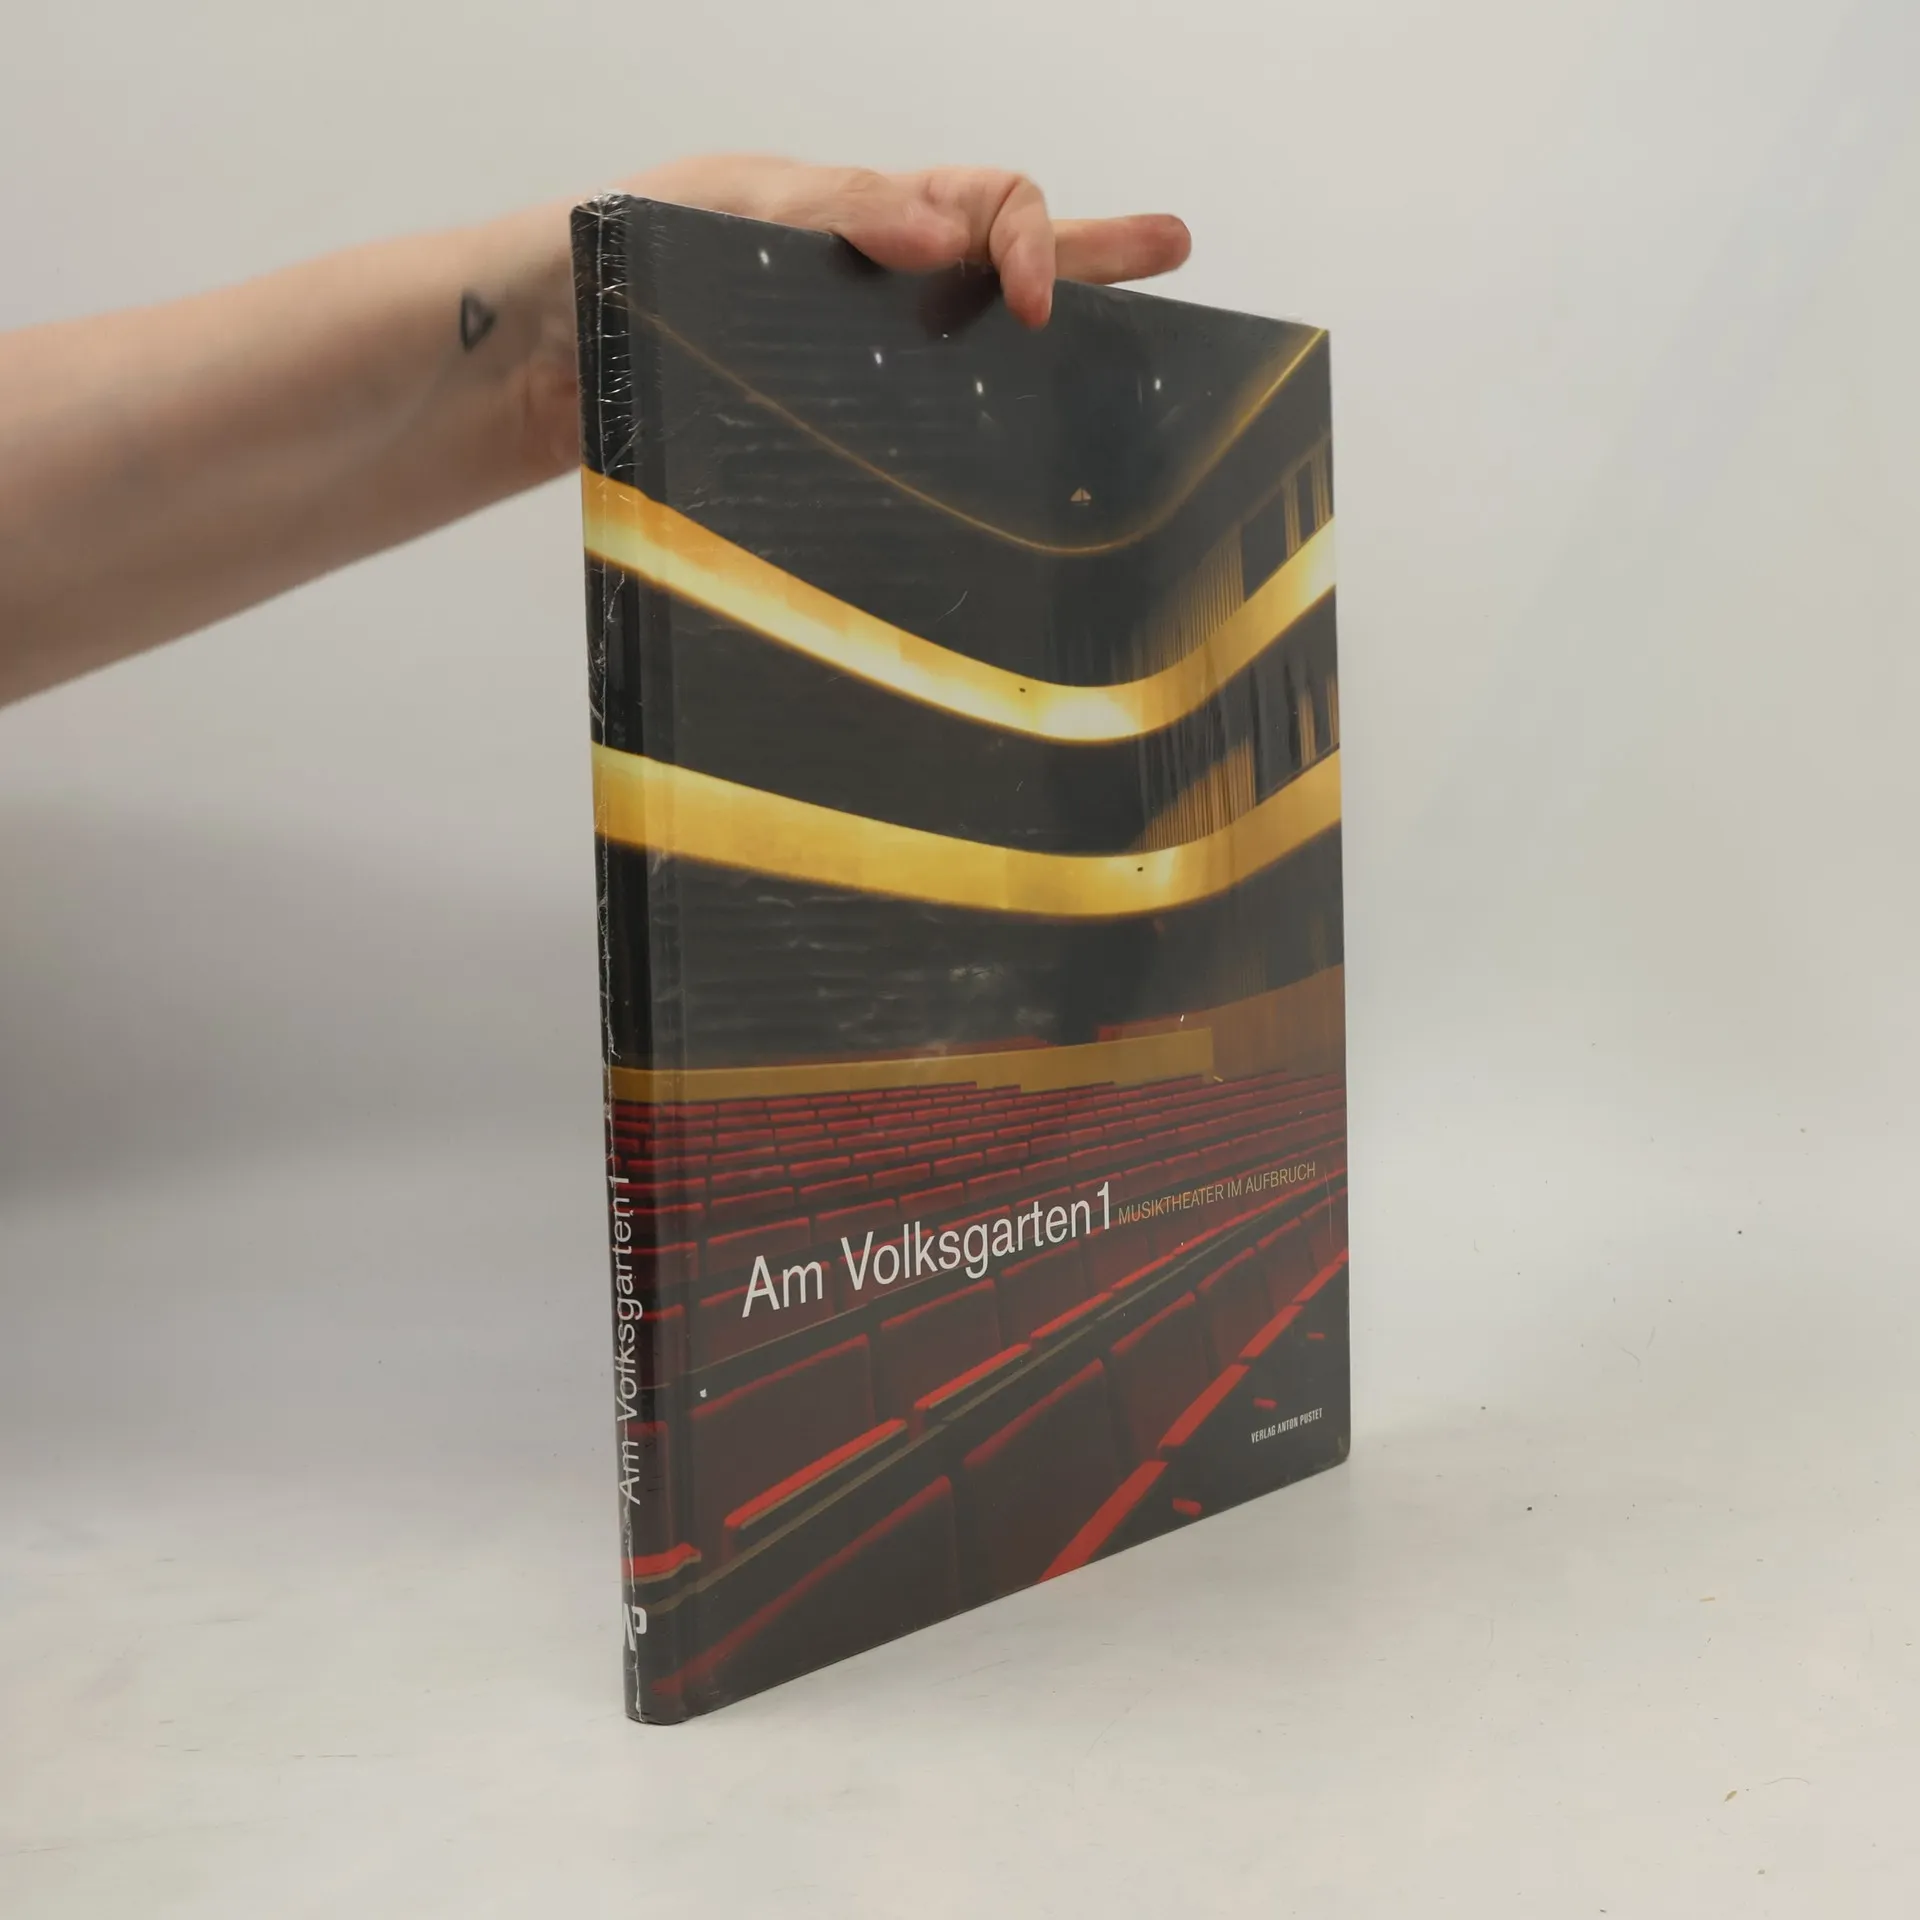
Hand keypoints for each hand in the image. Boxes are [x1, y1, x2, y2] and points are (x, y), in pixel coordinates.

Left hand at [509, 155, 1191, 475]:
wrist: (531, 361)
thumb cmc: (602, 265)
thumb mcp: (712, 210)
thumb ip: (824, 211)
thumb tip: (938, 225)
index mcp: (853, 212)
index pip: (981, 199)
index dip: (1027, 240)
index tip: (1031, 310)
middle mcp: (867, 283)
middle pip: (1002, 260)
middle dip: (1093, 254)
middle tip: (1172, 249)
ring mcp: (850, 360)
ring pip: (970, 350)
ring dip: (1053, 348)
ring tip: (1128, 363)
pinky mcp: (823, 430)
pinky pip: (916, 429)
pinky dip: (977, 440)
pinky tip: (1018, 474)